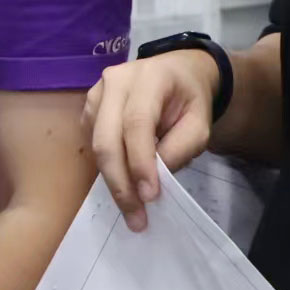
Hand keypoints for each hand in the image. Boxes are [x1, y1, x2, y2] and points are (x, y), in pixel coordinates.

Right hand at [83, 50, 222, 231]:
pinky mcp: (89, 107)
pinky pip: (92, 143)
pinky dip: (108, 168)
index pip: (137, 122)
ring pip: (96, 144)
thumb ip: (180, 149)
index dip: (140, 162)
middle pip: (107, 137)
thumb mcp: (200, 124)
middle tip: (136, 216)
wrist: (176, 73)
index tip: (150, 197)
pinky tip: (125, 180)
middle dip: (120, 182)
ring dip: (113, 180)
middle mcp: (116, 80)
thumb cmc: (189, 100)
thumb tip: (151, 181)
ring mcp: (97, 92)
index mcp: (149, 77)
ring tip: (133, 207)